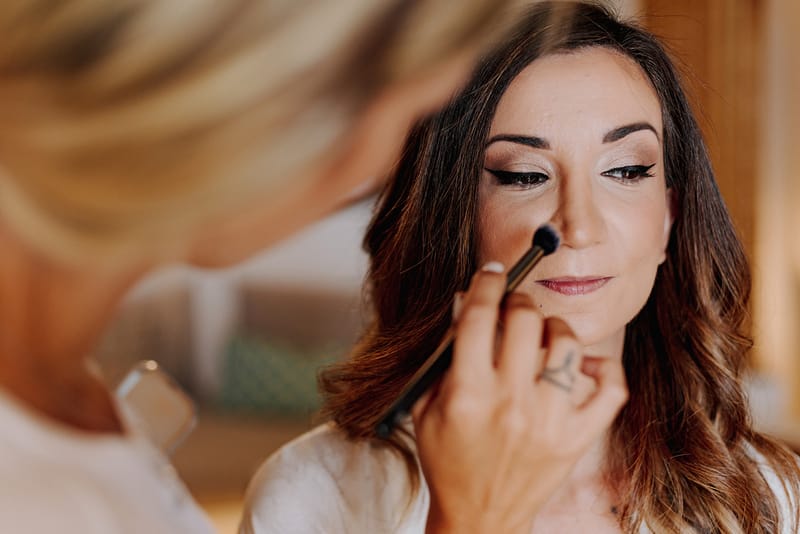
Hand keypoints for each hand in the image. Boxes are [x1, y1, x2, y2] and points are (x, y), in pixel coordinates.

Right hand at [413, 263, 627, 533]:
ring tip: (543, 333)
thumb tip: (466, 304)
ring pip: (566, 345)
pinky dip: (604, 368)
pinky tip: (584, 363)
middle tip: (514, 305)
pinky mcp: (577, 438)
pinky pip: (610, 390)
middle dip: (518, 300)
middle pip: (525, 320)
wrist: (479, 518)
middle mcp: (511, 404)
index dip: (487, 283)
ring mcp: (549, 422)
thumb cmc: (448, 462)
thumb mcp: (427, 407)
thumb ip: (444, 355)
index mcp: (467, 394)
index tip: (493, 273)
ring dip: (554, 327)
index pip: (480, 315)